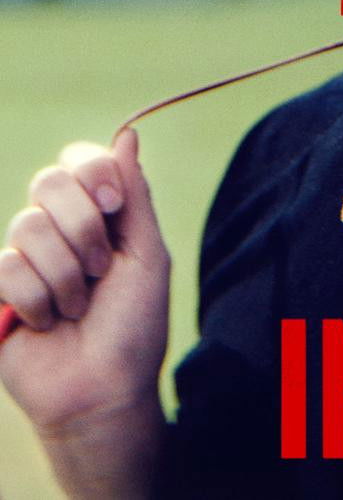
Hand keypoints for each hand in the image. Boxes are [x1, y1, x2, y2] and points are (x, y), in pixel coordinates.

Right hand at [0, 129, 169, 436]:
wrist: (102, 390)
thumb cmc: (133, 327)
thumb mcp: (147, 255)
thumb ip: (134, 196)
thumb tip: (127, 133)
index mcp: (97, 213)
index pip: (78, 160)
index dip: (93, 172)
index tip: (114, 205)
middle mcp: (58, 228)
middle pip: (48, 181)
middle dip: (82, 228)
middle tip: (101, 269)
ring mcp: (26, 258)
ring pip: (27, 226)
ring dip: (64, 274)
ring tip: (78, 306)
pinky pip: (6, 267)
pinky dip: (38, 300)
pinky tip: (48, 323)